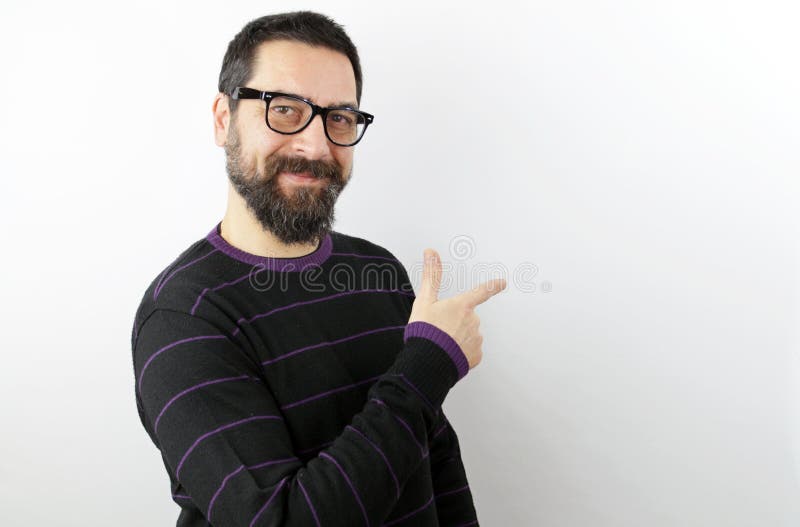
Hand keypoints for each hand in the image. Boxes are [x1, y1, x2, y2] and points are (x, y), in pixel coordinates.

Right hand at [408, 248, 505, 369]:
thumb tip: (431, 252)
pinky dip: (461, 352)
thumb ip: (431, 276)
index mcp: (462, 306)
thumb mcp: (424, 301)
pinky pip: (470, 351)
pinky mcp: (476, 356)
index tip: (502, 282)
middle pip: (467, 317)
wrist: (427, 362)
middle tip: (439, 330)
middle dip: (456, 322)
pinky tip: (449, 354)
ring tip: (441, 344)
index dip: (492, 286)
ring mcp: (476, 339)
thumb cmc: (425, 331)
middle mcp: (473, 321)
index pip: (481, 292)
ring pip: (469, 335)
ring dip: (458, 338)